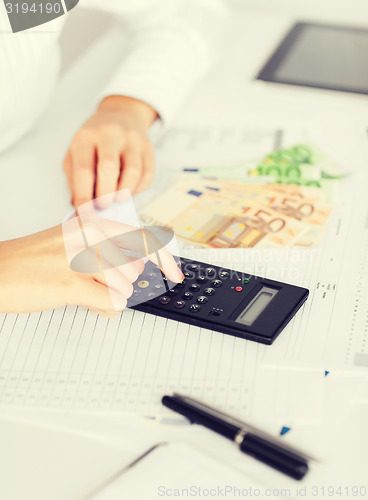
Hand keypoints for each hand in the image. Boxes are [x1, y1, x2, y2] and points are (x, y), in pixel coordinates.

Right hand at [0, 223, 182, 314]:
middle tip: (99, 285)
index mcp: (92, 224)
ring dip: (111, 296)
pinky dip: (105, 308)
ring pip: (126, 286)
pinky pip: (112, 302)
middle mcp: (90, 236)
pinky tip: (88, 302)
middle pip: (136, 267)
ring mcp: (81, 258)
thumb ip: (105, 249)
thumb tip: (139, 265)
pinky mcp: (72, 284)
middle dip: (123, 283)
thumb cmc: (32, 261)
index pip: (143, 238)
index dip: (164, 259)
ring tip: (87, 293)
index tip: (175, 274)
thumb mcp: (72, 242)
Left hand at [63, 96, 157, 208]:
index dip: (84, 196)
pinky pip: (147, 175)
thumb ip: (75, 180)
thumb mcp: (75, 153)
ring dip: (123, 193)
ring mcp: (132, 139)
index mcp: (86, 137)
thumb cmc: (94, 141)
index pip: (84, 170)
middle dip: (105, 195)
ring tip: (116, 198)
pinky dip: (138, 188)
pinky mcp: (148, 147)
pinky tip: (129, 188)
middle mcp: (109, 134)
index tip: (84, 213)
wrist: (121, 115)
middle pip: (109, 169)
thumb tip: (81, 206)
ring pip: (132, 173)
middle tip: (102, 206)